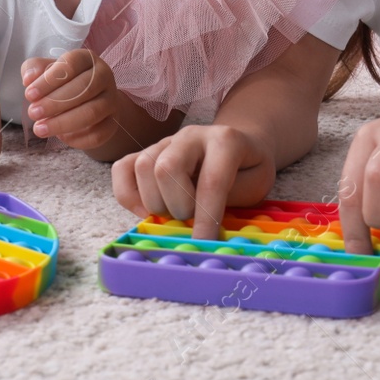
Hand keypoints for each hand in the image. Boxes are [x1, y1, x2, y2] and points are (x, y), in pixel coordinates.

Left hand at [21, 48, 119, 149]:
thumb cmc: (63, 83)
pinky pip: (98, 133)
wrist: (88, 101)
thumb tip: (29, 79)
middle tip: (33, 113)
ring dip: (63, 122)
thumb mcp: (46, 71)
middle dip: (55, 103)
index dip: (49, 80)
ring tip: (40, 129)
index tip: (29, 94)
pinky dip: (77, 138)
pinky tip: (60, 137)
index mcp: (86, 59)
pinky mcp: (113, 122)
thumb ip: (34, 69)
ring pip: (92, 112)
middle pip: (84, 88)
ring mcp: (111, 100)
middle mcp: (104, 76)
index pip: (71, 64)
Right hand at [112, 125, 275, 240]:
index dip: (206, 217)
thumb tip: (204, 233)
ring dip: (155, 202)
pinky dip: (127, 195)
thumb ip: (232, 202)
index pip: (210, 181)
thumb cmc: (247, 168)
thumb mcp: (256, 184)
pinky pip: (122, 168)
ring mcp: (165, 141)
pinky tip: (145, 210)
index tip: (203, 243)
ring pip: (142, 166)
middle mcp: (191, 136)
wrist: (239, 143)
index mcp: (224, 141)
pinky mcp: (146, 151)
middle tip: (191, 218)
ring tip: (173, 213)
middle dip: (178, 205)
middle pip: (166, 167)